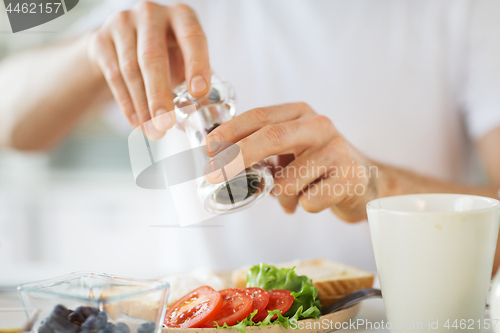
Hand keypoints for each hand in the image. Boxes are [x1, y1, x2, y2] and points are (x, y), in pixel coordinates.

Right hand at [87, 1, 210, 138]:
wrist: (123, 41)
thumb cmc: (166, 52)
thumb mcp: (186, 58)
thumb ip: (198, 80)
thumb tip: (209, 113)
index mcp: (181, 15)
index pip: (192, 37)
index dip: (196, 64)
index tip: (198, 93)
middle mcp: (151, 13)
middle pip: (152, 56)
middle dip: (159, 94)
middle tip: (166, 124)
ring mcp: (122, 23)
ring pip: (130, 70)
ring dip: (142, 106)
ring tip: (153, 131)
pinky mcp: (101, 39)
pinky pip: (113, 76)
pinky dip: (127, 104)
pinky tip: (137, 123)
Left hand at [203, 102, 378, 221]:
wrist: (365, 182)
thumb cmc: (318, 167)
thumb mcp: (291, 150)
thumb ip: (263, 151)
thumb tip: (219, 165)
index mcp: (300, 113)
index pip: (260, 115)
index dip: (230, 131)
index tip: (207, 148)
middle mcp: (319, 125)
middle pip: (271, 136)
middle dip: (237, 157)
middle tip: (213, 176)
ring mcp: (337, 150)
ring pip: (287, 181)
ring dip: (282, 197)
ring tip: (298, 194)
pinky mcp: (350, 176)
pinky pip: (308, 201)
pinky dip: (304, 207)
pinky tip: (319, 198)